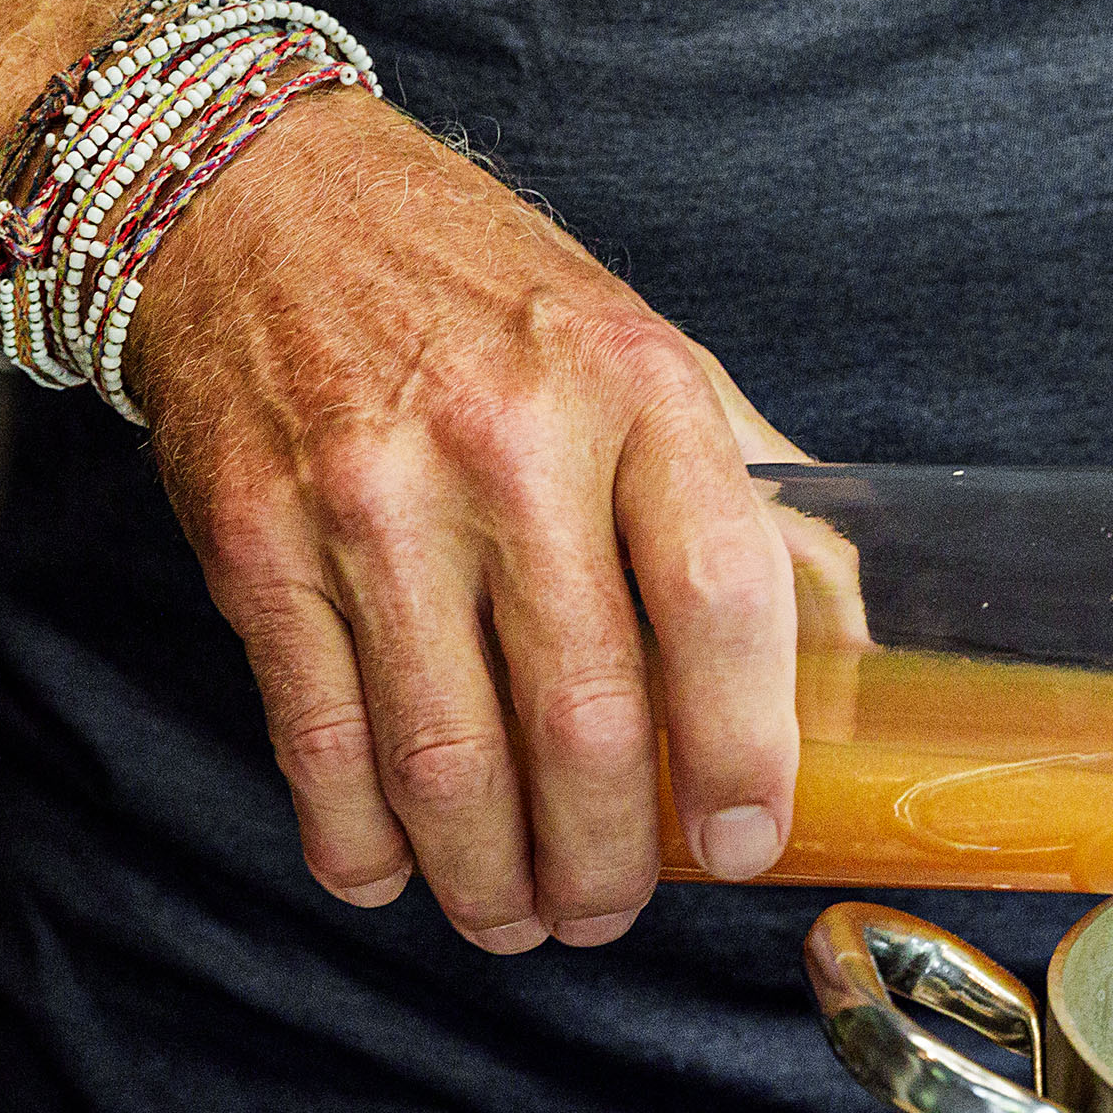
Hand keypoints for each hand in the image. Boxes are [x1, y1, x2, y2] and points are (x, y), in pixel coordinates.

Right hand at [131, 89, 802, 951]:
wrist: (255, 198)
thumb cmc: (480, 294)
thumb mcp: (647, 354)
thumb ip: (754, 501)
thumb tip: (856, 657)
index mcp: (637, 390)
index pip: (721, 602)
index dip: (745, 754)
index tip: (746, 842)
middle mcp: (508, 443)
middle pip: (586, 718)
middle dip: (608, 859)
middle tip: (611, 909)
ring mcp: (374, 499)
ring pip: (448, 758)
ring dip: (488, 878)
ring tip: (513, 914)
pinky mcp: (258, 545)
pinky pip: (319, 740)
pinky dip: (359, 839)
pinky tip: (392, 873)